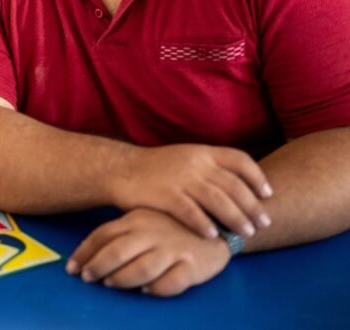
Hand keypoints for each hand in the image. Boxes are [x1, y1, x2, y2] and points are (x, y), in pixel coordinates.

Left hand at [67, 208, 231, 296]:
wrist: (219, 223)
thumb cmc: (171, 224)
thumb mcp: (143, 219)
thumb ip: (120, 233)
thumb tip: (87, 255)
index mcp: (136, 219)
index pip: (103, 235)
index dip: (84, 252)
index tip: (72, 268)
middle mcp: (152, 233)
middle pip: (118, 252)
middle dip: (98, 267)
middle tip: (88, 279)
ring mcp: (173, 249)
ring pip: (141, 268)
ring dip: (122, 279)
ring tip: (111, 284)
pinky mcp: (193, 265)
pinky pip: (172, 282)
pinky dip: (157, 288)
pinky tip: (147, 291)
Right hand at [109, 144, 271, 239]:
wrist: (120, 169)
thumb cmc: (156, 168)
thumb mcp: (185, 158)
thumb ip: (210, 168)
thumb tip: (240, 187)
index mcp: (202, 152)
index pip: (239, 160)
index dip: (257, 177)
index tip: (267, 194)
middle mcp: (194, 163)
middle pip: (233, 185)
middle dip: (253, 206)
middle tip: (264, 223)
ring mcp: (180, 179)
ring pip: (217, 200)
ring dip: (236, 218)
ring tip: (246, 233)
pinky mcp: (164, 195)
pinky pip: (190, 211)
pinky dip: (204, 223)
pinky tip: (213, 234)